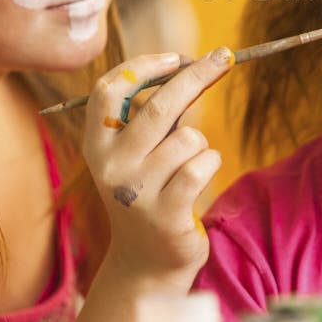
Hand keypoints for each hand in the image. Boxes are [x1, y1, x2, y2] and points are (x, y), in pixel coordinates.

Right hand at [83, 48, 232, 290]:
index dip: (143, 66)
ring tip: (188, 168)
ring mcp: (136, 192)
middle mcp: (110, 166)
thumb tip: (196, 65)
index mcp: (97, 145)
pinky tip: (199, 180)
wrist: (145, 265)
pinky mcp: (166, 214)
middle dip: (197, 75)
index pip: (108, 90)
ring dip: (201, 145)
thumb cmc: (150, 193)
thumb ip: (154, 115)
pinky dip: (211, 164)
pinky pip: (202, 165)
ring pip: (190, 138)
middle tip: (224, 56)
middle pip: (159, 105)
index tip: (176, 57)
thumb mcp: (138, 153)